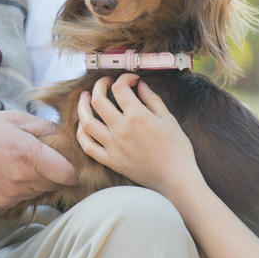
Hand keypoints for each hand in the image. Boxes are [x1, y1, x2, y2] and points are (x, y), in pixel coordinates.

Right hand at [0, 109, 77, 211]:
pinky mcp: (0, 203)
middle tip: (39, 156)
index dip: (71, 167)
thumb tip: (67, 136)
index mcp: (29, 154)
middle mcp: (21, 178)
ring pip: (39, 191)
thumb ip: (46, 129)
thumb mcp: (17, 119)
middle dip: (53, 171)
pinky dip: (20, 187)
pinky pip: (22, 197)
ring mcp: (10, 194)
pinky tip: (6, 172)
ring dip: (37, 180)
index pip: (68, 173)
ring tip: (18, 162)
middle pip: (54, 183)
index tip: (66, 160)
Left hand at [76, 73, 201, 197]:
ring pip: (86, 122)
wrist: (175, 179)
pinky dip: (82, 133)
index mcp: (137, 116)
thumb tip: (139, 85)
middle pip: (98, 100)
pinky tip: (83, 124)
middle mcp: (121, 129)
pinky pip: (88, 146)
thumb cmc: (177, 149)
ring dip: (82, 106)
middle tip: (105, 82)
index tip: (132, 80)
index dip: (124, 78)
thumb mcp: (168, 119)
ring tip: (85, 97)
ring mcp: (113, 146)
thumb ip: (152, 99)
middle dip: (100, 86)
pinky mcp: (110, 161)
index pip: (120, 88)